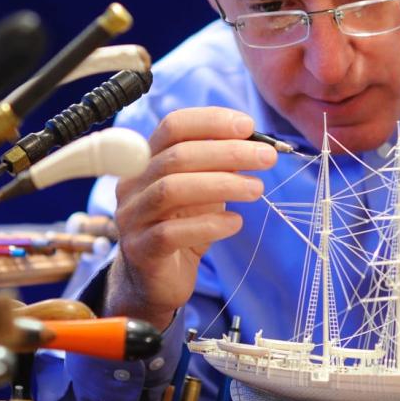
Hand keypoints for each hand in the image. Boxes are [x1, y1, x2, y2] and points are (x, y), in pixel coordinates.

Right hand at [105, 108, 275, 329]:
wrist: (155, 279)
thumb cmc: (181, 225)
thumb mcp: (201, 189)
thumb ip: (219, 166)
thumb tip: (256, 144)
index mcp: (147, 160)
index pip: (173, 126)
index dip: (211, 121)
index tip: (248, 126)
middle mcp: (133, 183)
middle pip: (177, 156)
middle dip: (228, 152)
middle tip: (267, 157)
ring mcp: (132, 217)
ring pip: (173, 190)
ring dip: (222, 185)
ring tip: (257, 189)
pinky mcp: (141, 250)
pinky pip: (172, 233)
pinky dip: (209, 225)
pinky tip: (235, 223)